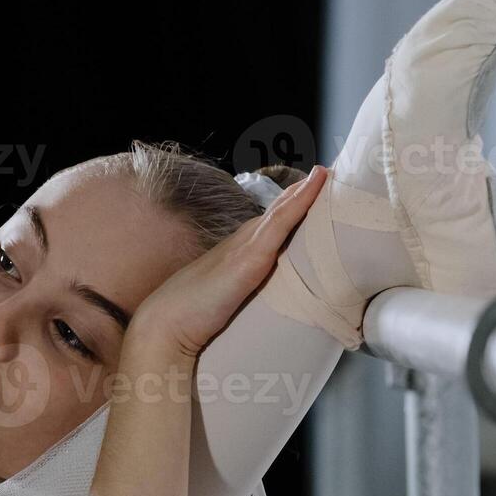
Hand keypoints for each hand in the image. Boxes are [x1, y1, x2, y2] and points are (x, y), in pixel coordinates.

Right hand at [131, 166, 327, 357]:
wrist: (166, 324)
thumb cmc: (189, 317)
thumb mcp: (224, 299)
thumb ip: (240, 293)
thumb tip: (253, 300)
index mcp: (237, 251)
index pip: (270, 224)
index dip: (292, 206)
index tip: (315, 191)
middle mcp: (242, 241)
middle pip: (278, 211)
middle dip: (303, 191)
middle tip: (328, 173)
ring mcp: (246, 245)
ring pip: (283, 210)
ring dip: (306, 189)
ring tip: (329, 171)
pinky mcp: (251, 256)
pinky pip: (282, 221)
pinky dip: (301, 200)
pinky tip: (318, 182)